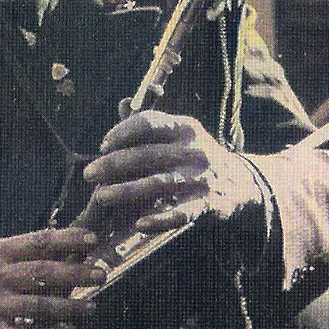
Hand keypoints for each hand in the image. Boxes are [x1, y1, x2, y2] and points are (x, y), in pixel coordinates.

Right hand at [0, 227, 104, 328]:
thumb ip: (26, 254)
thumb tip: (73, 248)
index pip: (37, 241)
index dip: (68, 239)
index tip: (92, 240)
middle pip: (43, 272)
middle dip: (77, 273)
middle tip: (100, 275)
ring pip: (40, 306)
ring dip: (70, 307)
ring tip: (90, 307)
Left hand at [81, 109, 263, 235]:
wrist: (240, 182)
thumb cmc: (196, 156)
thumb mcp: (181, 135)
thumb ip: (151, 124)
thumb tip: (121, 103)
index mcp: (185, 128)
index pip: (149, 122)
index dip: (122, 132)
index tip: (102, 145)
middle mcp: (194, 150)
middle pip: (147, 154)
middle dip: (113, 164)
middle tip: (88, 174)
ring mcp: (201, 178)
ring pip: (158, 184)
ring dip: (126, 191)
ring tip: (101, 196)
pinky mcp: (207, 204)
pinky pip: (180, 213)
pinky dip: (158, 219)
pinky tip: (138, 224)